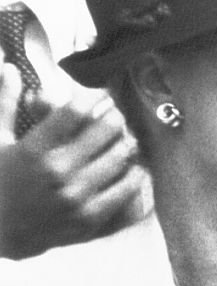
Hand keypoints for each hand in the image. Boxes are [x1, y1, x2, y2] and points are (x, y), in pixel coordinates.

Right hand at [0, 67, 148, 259]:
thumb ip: (5, 104)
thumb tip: (9, 67)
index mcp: (34, 149)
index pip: (75, 110)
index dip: (94, 95)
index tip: (100, 92)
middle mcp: (59, 171)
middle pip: (106, 129)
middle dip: (114, 115)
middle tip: (115, 113)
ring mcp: (76, 196)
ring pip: (120, 156)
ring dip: (126, 141)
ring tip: (125, 137)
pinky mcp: (88, 218)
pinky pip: (124, 190)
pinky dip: (134, 175)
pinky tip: (134, 167)